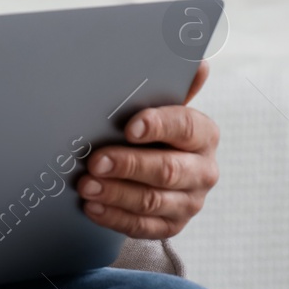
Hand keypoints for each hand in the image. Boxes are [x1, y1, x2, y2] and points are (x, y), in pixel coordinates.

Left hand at [77, 61, 219, 238]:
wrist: (156, 168)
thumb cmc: (154, 130)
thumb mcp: (161, 106)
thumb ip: (172, 87)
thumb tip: (198, 61)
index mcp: (203, 135)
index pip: (186, 127)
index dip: (158, 126)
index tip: (129, 127)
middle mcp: (203, 170)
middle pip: (167, 170)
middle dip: (128, 165)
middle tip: (95, 161)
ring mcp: (189, 201)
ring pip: (154, 201)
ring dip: (116, 193)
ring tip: (85, 185)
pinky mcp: (172, 225)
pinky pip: (144, 227)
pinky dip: (115, 217)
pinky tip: (92, 207)